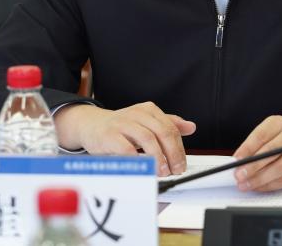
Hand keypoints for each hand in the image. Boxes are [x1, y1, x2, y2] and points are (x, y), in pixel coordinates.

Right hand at [54, 102, 195, 176]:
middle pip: (162, 132)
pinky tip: (142, 168)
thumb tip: (191, 127)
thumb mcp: (145, 122)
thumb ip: (168, 125)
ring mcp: (122, 123)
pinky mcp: (109, 135)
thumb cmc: (121, 127)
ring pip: (147, 139)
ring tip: (161, 171)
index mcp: (148, 110)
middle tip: (174, 170)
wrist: (90, 125)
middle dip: (172, 153)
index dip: (179, 148)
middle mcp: (137, 113)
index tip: (181, 164)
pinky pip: (126, 148)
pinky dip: (137, 159)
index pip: (171, 128)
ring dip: (157, 158)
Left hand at [232, 117, 281, 191]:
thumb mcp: (264, 135)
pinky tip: (256, 187)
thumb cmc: (276, 140)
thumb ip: (251, 146)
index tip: (236, 159)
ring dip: (259, 179)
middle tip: (239, 175)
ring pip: (278, 168)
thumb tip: (236, 162)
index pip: (261, 135)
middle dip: (253, 166)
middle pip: (271, 152)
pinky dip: (267, 186)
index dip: (248, 148)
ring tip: (244, 184)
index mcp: (278, 124)